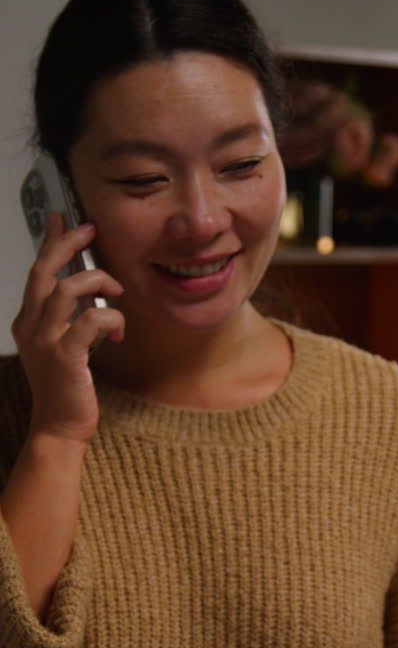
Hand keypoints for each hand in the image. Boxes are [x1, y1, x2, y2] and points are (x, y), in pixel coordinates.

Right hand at [12, 212, 124, 441]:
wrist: (59, 428)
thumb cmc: (64, 389)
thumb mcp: (61, 344)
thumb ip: (68, 315)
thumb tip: (85, 286)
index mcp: (28, 322)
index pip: (38, 272)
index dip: (50, 242)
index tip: (62, 219)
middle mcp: (32, 328)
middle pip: (45, 271)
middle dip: (68, 244)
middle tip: (90, 230)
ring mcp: (46, 342)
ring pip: (67, 290)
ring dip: (98, 283)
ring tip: (116, 292)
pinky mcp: (67, 357)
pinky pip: (90, 320)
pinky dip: (110, 318)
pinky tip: (118, 329)